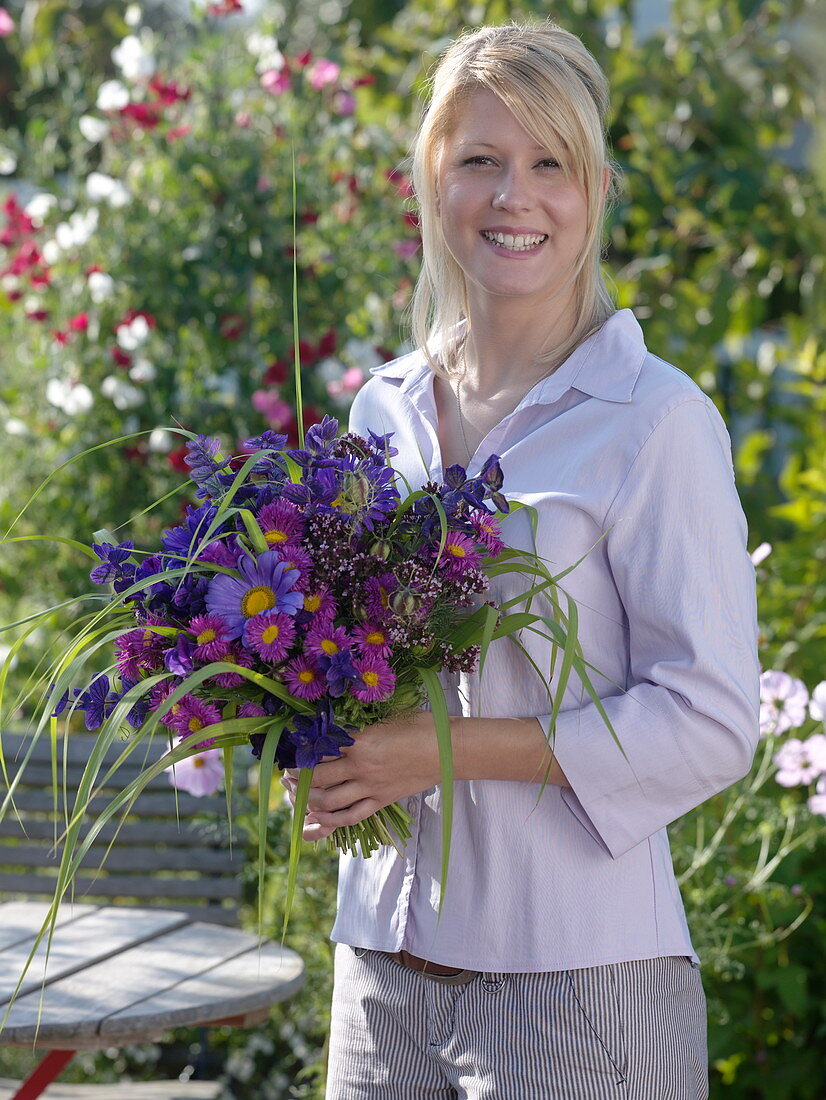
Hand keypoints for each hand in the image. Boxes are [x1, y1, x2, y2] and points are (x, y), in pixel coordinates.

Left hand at [280, 710, 439, 840]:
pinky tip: (316, 820)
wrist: (450, 749)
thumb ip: (360, 728)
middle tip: (287, 778)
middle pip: (317, 778)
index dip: (299, 753)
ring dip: (308, 801)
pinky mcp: (381, 800)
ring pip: (328, 801)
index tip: (289, 752)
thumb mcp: (386, 719)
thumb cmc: (421, 726)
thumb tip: (335, 731)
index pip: (318, 749)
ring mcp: (371, 787)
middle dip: (296, 780)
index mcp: (360, 741)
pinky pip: (351, 816)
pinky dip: (329, 821)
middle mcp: (361, 767)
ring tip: (298, 797)